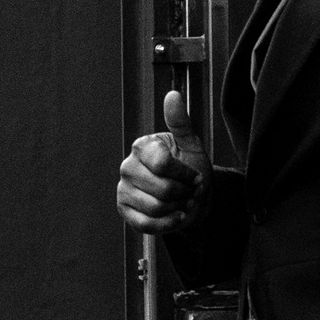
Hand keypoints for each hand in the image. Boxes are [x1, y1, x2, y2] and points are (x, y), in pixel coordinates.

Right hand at [116, 89, 209, 231]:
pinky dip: (167, 224)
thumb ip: (181, 122)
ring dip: (178, 208)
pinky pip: (147, 224)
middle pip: (163, 189)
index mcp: (142, 147)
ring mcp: (123, 190)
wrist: (191, 197)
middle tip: (190, 191)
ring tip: (183, 202)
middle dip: (184, 194)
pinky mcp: (125, 211)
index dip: (186, 174)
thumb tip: (173, 95)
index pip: (163, 164)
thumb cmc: (190, 168)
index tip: (196, 176)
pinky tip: (176, 216)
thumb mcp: (190, 145)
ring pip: (156, 208)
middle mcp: (127, 167)